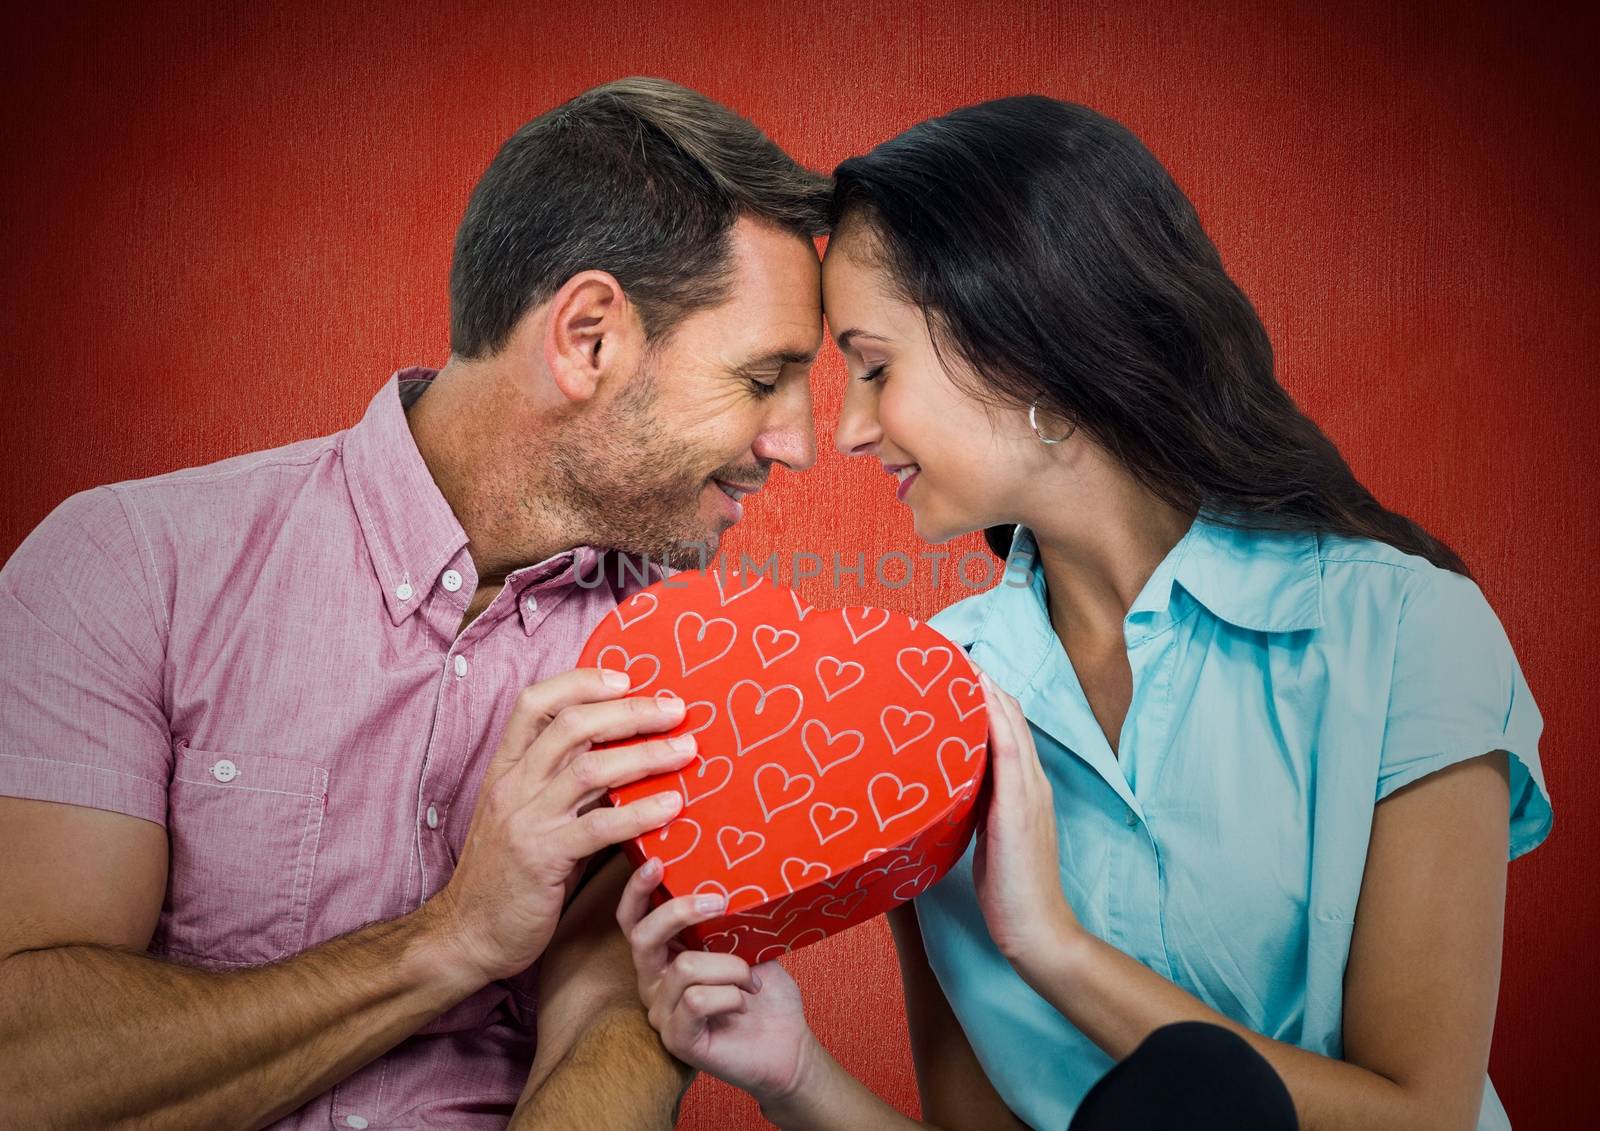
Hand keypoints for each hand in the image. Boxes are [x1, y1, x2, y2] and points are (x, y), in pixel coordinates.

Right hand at [427, 668, 699, 983]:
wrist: (466, 935)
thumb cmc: (505, 876)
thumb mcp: (526, 817)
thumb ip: (564, 787)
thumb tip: (623, 759)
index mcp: (505, 770)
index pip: (534, 703)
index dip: (580, 682)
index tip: (625, 678)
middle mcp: (512, 786)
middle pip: (572, 726)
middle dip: (629, 711)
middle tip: (675, 709)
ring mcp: (525, 821)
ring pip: (590, 769)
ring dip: (646, 754)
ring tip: (686, 749)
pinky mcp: (542, 859)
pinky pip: (598, 827)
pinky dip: (640, 812)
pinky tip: (672, 807)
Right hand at [616, 859, 814, 1105]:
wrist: (788, 1044)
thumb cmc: (764, 992)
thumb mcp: (745, 943)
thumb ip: (723, 919)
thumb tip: (721, 882)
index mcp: (665, 955)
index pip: (633, 920)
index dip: (637, 891)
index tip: (657, 862)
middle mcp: (654, 983)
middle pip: (642, 937)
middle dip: (679, 912)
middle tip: (719, 902)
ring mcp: (662, 1013)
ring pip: (685, 967)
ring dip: (731, 967)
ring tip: (751, 981)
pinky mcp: (677, 1039)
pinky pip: (696, 1001)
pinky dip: (729, 995)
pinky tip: (743, 1002)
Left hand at [973, 671, 1083, 972]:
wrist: (1036, 928)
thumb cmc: (1008, 890)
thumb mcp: (987, 836)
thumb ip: (974, 807)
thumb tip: (944, 790)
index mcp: (1025, 787)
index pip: (1007, 725)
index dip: (984, 693)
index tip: (954, 669)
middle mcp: (1032, 781)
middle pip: (1009, 713)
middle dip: (981, 680)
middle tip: (947, 652)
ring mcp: (1029, 791)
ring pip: (1009, 722)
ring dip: (984, 686)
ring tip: (955, 658)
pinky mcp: (1018, 806)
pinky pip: (1008, 748)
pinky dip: (993, 716)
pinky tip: (976, 691)